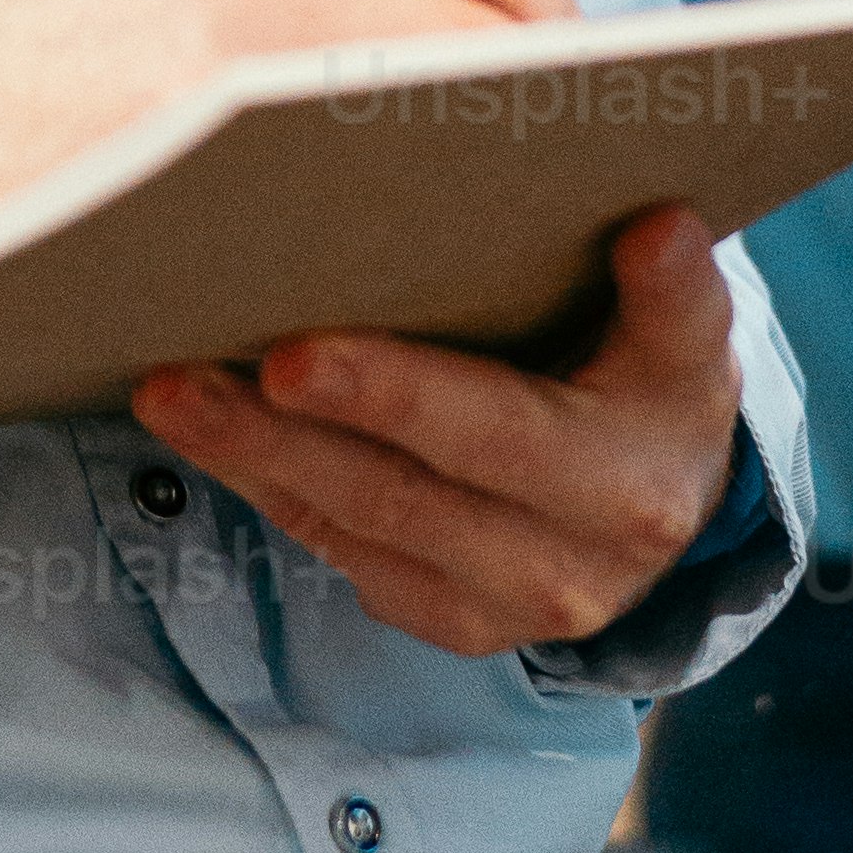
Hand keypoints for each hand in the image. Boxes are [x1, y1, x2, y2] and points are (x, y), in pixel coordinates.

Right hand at [0, 0, 572, 266]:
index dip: (548, 9)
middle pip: (508, 38)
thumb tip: (502, 52)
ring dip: (495, 199)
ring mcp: (247, 82)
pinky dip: (415, 268)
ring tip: (482, 241)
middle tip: (532, 181)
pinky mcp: (219, 201)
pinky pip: (383, 238)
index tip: (534, 78)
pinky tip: (399, 294)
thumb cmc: (42, 70)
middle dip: (541, 120)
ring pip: (461, 145)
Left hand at [131, 202, 744, 660]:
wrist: (667, 501)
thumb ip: (675, 290)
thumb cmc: (652, 383)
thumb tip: (661, 229)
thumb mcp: (686, 336)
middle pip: (402, 492)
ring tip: (166, 392)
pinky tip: (209, 433)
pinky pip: (341, 551)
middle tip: (184, 376)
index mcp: (627, 479)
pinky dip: (269, 487)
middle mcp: (567, 563)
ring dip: (249, 456)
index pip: (499, 434)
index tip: (293, 358)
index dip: (395, 396)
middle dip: (282, 431)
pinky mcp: (451, 623)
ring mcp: (502, 606)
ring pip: (354, 525)